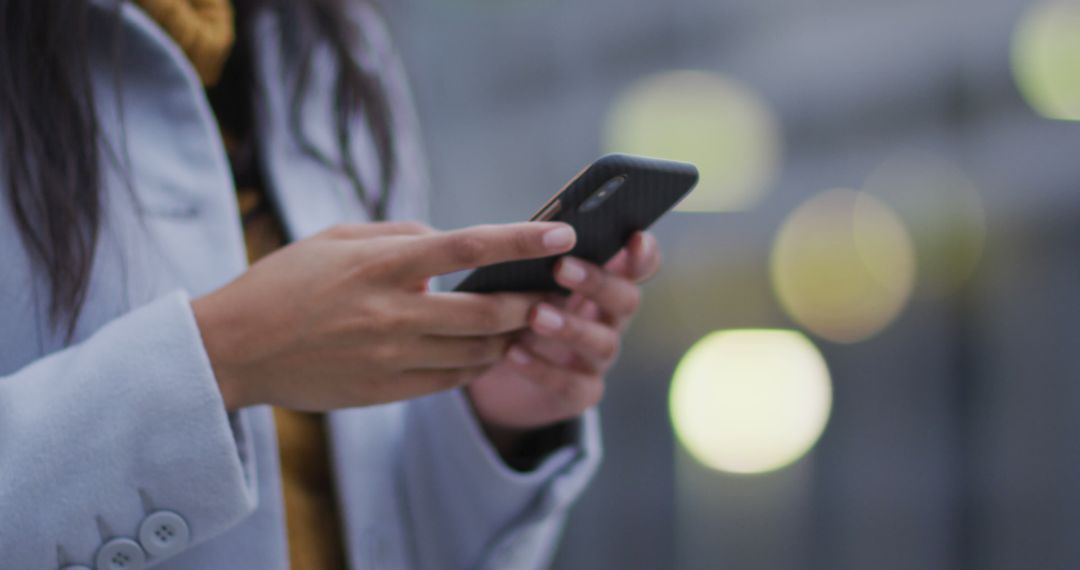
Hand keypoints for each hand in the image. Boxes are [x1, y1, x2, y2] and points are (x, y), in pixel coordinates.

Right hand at [192, 221, 576, 410]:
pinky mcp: (386, 391)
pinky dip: (478, 366)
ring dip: (510, 338)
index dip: (522, 241)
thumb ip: (399, 235)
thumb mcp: (336, 238)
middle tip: (553, 292)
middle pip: (488, 313)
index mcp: (382, 265)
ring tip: (524, 324)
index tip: (562, 234)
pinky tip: (485, 352)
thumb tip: (448, 239)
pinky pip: (452, 382)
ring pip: (477, 354)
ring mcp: (391, 357)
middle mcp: (393, 312)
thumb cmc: (284, 283)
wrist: (236, 349)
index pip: (468, 248)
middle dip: (531, 303)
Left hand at [466, 232, 661, 452]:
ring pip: (602, 344)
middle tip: (560, 268)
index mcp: (604, 283)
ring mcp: (597, 359)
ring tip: (535, 315)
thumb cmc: (516, 309)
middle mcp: (610, 320)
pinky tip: (512, 352)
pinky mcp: (578, 393)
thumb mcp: (526, 280)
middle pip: (626, 300)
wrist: (500, 375)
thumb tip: (536, 230)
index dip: (643, 254)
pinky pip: (570, 384)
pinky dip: (541, 368)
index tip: (633, 238)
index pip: (641, 265)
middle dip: (596, 282)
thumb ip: (540, 258)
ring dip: (570, 327)